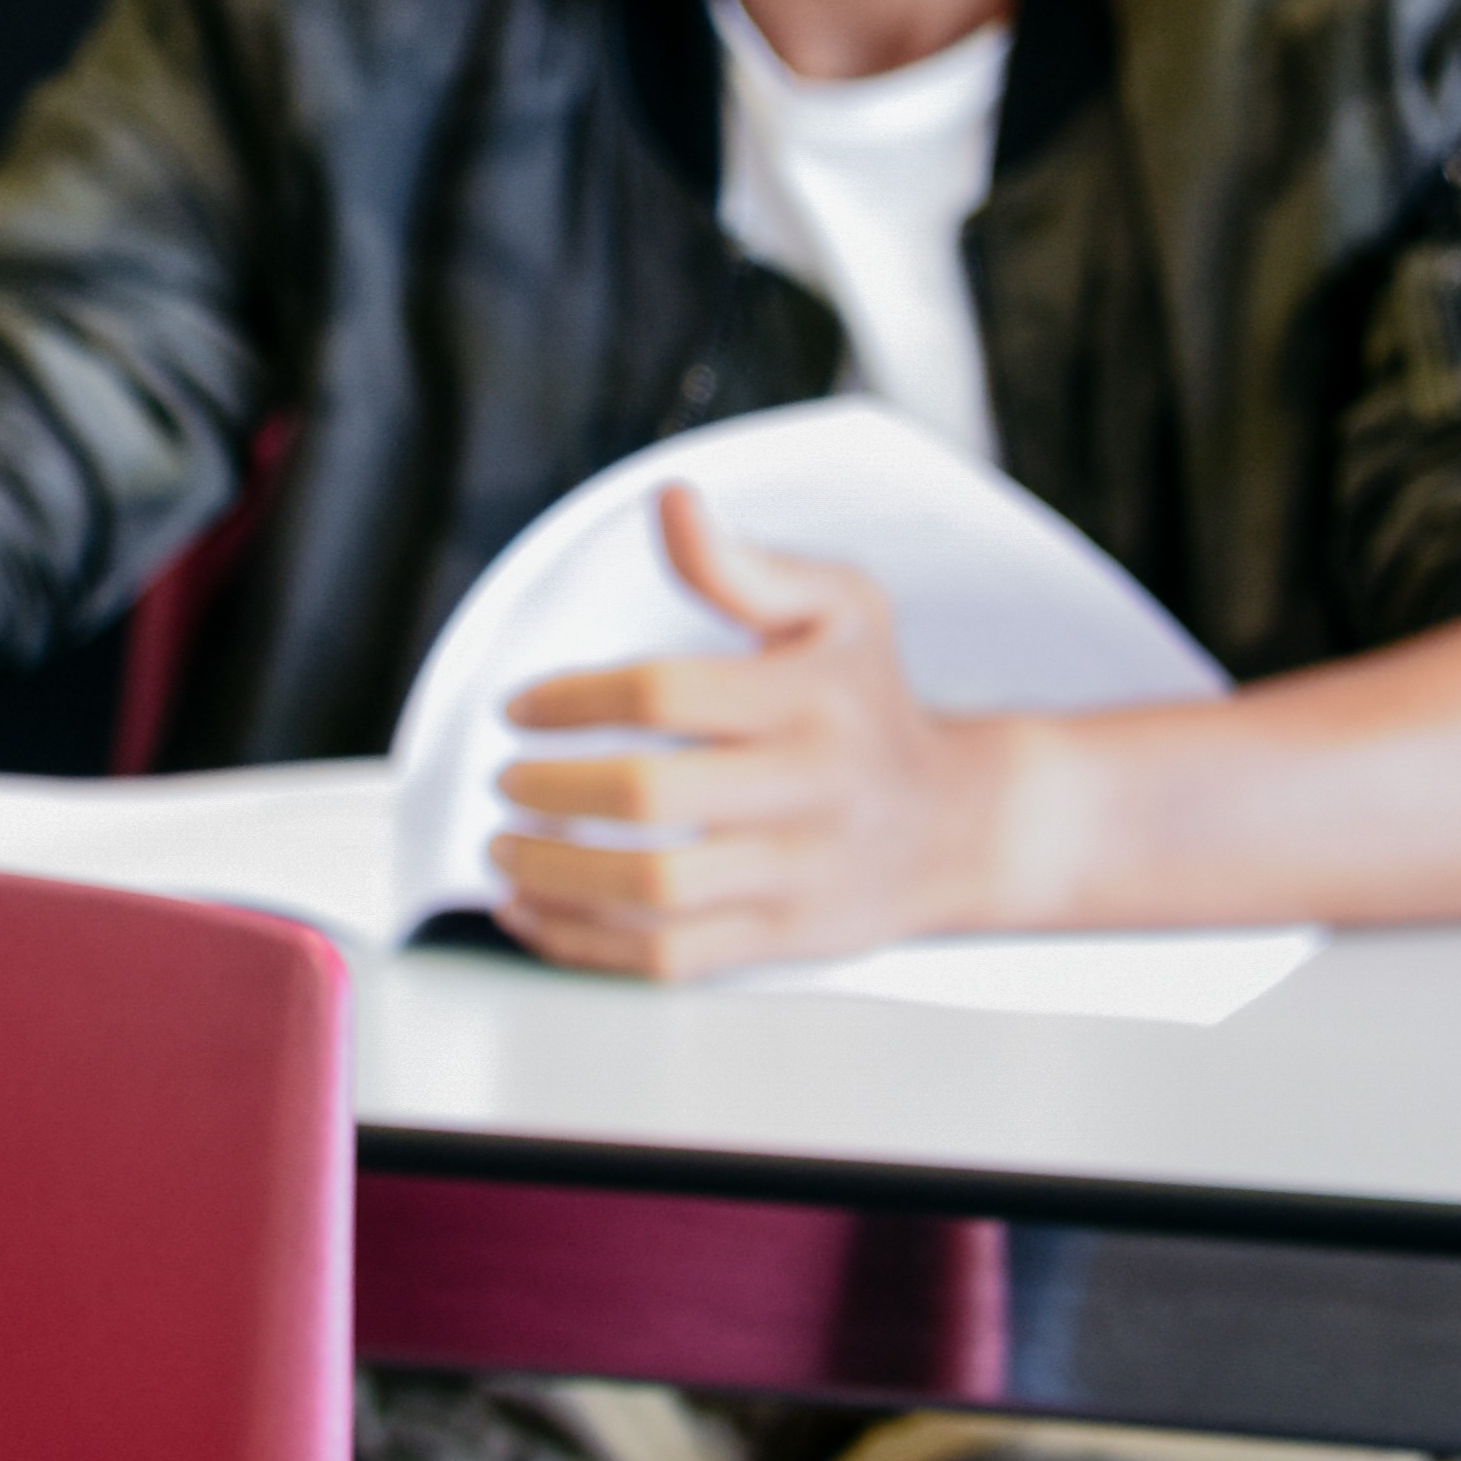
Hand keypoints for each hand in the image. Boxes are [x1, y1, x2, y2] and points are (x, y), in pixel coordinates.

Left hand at [484, 485, 1035, 977]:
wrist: (959, 825)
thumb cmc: (868, 702)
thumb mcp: (838, 610)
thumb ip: (742, 565)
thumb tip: (671, 503)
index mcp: (810, 698)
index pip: (664, 694)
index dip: (572, 699)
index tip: (520, 707)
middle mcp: (809, 790)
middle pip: (651, 798)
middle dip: (552, 789)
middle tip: (505, 779)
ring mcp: (795, 874)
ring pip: (652, 891)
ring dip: (552, 873)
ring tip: (501, 847)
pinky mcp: (779, 940)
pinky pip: (665, 957)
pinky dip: (580, 943)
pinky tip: (528, 912)